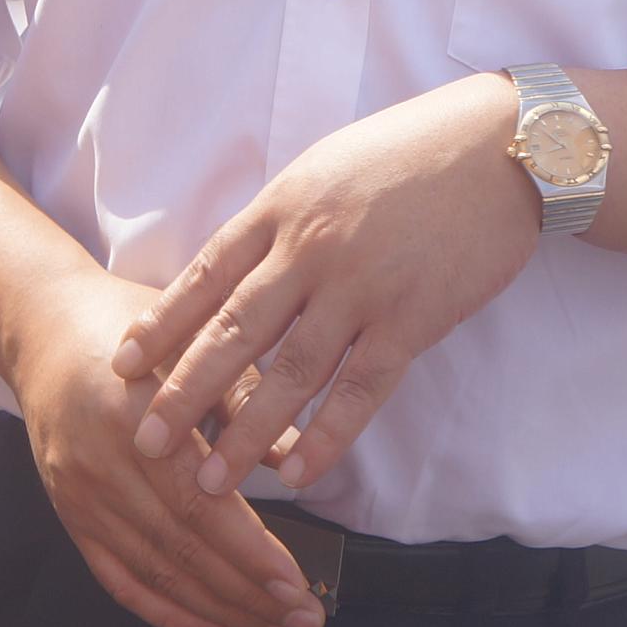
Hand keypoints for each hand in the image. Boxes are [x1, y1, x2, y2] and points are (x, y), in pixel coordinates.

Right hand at [6, 268, 324, 626]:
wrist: (41, 325)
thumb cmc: (127, 328)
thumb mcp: (190, 337)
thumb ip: (242, 396)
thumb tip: (297, 458)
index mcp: (131, 416)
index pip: (197, 503)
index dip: (248, 552)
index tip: (298, 586)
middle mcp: (98, 465)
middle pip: (181, 549)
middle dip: (250, 595)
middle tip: (306, 622)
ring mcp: (78, 496)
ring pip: (157, 574)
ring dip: (221, 612)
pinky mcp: (70, 515)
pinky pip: (120, 581)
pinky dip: (168, 615)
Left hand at [116, 74, 536, 494]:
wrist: (502, 147)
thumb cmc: (408, 153)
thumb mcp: (323, 168)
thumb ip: (279, 221)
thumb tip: (234, 270)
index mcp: (280, 207)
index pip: (205, 276)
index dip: (162, 325)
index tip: (123, 364)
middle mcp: (310, 250)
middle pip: (233, 333)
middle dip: (184, 393)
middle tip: (146, 442)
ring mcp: (361, 288)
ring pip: (290, 373)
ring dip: (247, 433)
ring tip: (212, 479)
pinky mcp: (413, 320)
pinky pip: (361, 390)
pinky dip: (328, 436)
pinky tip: (299, 472)